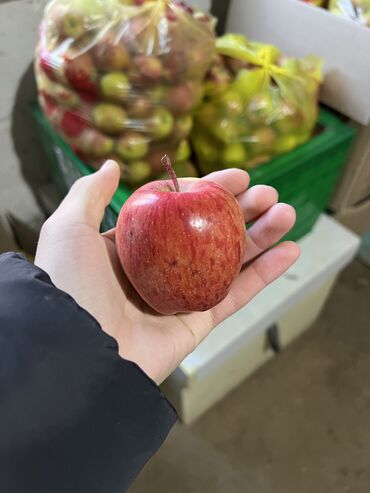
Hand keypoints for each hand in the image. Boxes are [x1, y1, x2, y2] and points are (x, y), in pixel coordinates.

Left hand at [35, 161, 299, 383]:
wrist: (80, 353)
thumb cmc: (70, 286)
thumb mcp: (69, 229)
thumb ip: (90, 194)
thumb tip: (112, 164)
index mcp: (132, 245)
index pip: (178, 209)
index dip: (208, 190)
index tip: (237, 176)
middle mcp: (160, 267)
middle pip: (210, 232)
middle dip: (242, 210)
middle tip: (270, 193)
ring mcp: (181, 293)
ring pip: (230, 259)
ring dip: (262, 236)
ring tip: (287, 212)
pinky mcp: (198, 320)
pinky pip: (238, 293)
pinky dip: (266, 274)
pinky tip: (290, 249)